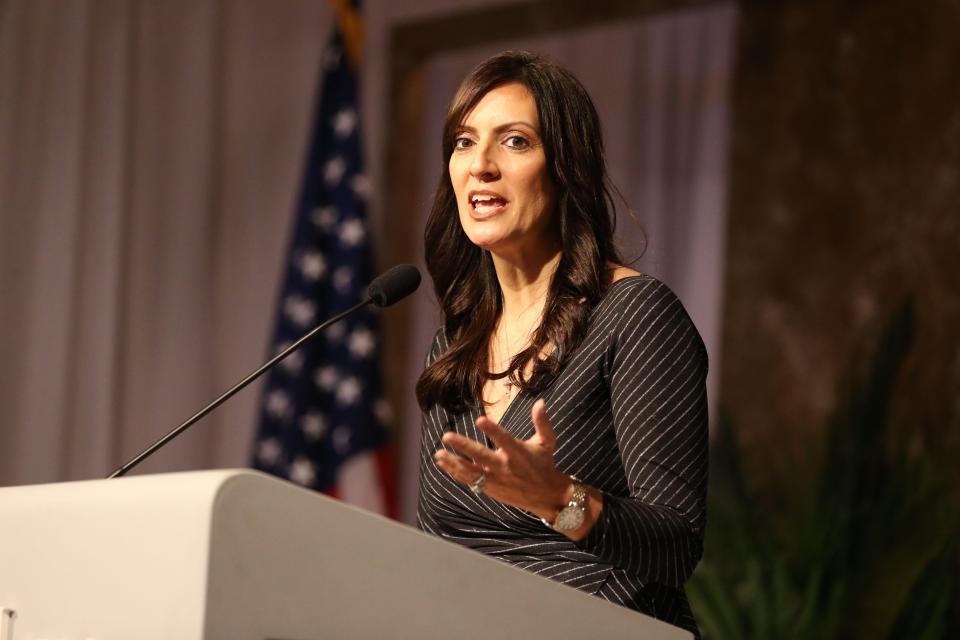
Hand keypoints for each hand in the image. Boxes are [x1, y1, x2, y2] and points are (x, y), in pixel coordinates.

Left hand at [434, 399, 570, 520]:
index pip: (504, 439)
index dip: (492, 430)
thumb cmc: (544, 463)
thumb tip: (540, 401)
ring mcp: (495, 479)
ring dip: (454, 462)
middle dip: (463, 446)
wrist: (545, 495)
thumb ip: (542, 422)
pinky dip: (455, 472)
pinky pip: (470, 481)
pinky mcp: (489, 488)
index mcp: (518, 452)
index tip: (479, 420)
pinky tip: (442, 462)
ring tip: (439, 453)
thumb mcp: (547, 442)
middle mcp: (505, 466)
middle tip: (447, 436)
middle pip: (481, 456)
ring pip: (471, 471)